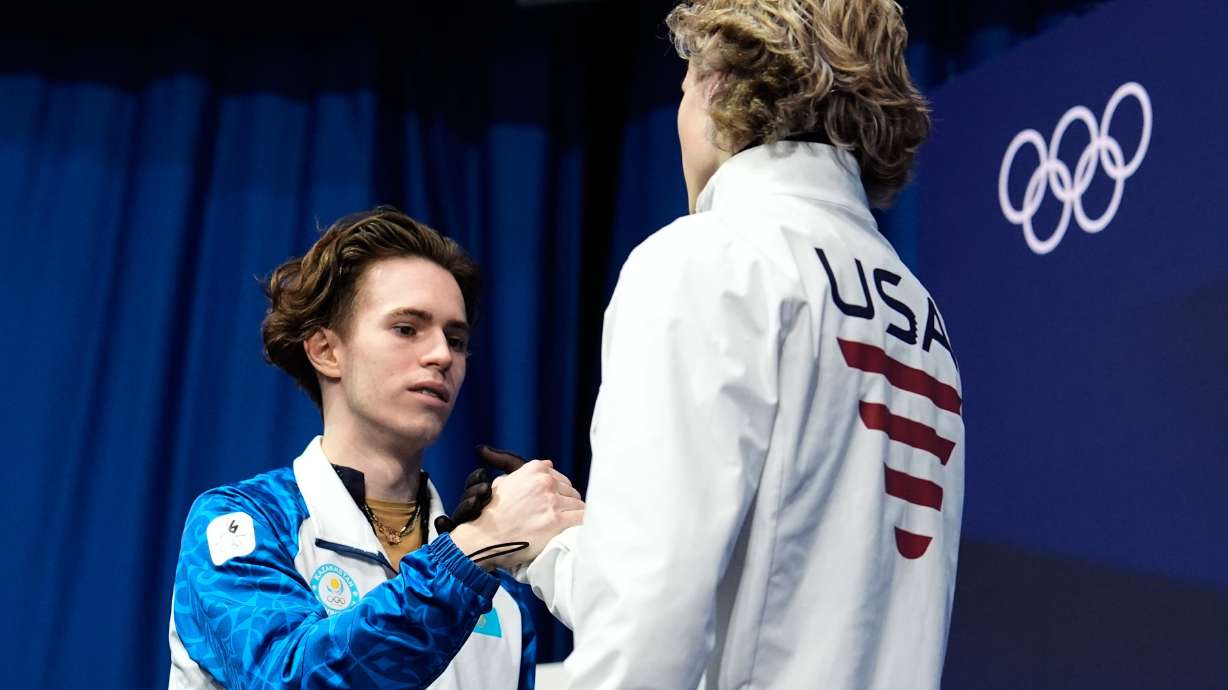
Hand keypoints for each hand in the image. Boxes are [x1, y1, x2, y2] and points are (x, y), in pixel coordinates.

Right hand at [449, 457, 583, 569]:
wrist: (483, 538)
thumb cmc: (492, 514)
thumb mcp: (504, 482)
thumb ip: (526, 472)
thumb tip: (549, 464)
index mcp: (535, 469)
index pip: (562, 480)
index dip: (559, 495)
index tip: (553, 506)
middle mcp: (545, 481)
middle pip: (572, 492)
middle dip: (566, 505)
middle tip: (554, 520)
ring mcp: (552, 501)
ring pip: (578, 505)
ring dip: (572, 517)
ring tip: (560, 528)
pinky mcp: (557, 521)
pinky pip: (582, 519)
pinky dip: (580, 526)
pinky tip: (573, 532)